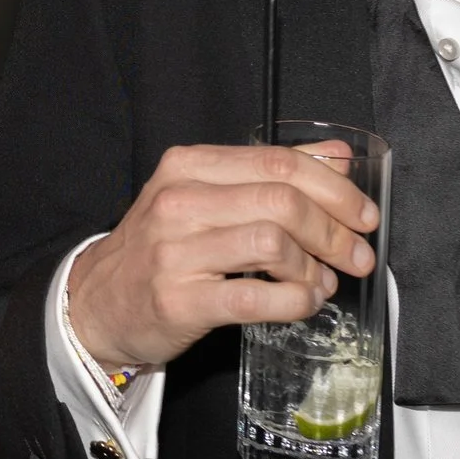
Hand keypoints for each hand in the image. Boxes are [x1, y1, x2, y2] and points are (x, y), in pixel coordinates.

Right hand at [65, 142, 378, 368]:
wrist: (97, 303)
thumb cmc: (160, 249)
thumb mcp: (204, 196)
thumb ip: (268, 174)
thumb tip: (338, 156)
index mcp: (188, 167)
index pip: (279, 163)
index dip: (335, 188)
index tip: (362, 214)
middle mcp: (178, 202)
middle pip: (283, 201)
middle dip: (335, 231)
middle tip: (357, 255)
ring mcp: (175, 251)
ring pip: (273, 243)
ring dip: (315, 268)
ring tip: (321, 282)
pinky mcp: (179, 300)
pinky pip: (256, 297)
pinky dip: (295, 301)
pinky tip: (302, 303)